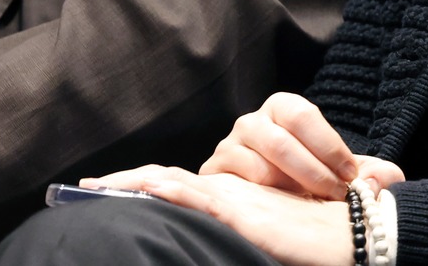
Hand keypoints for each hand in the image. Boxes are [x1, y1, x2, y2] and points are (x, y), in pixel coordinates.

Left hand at [82, 166, 356, 265]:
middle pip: (161, 179)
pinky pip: (201, 200)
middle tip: (78, 187)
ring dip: (131, 185)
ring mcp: (233, 200)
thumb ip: (234, 233)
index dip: (134, 184)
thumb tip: (197, 248)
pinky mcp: (244, 214)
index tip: (94, 190)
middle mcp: (226, 192)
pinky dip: (171, 194)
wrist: (349, 237)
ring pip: (172, 185)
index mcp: (227, 197)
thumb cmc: (310, 239)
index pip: (171, 185)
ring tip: (94, 188)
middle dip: (119, 183)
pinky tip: (146, 191)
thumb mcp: (261, 236)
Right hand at [201, 93, 403, 196]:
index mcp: (284, 108)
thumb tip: (389, 179)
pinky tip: (276, 204)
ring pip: (258, 165)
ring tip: (306, 202)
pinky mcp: (213, 172)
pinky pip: (232, 181)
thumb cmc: (310, 180)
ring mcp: (229, 145)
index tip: (350, 175)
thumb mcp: (343, 173)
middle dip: (313, 172)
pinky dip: (258, 195)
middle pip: (281, 141)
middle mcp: (253, 121)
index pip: (305, 116)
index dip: (329, 146)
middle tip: (334, 195)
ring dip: (287, 187)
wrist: (272, 198)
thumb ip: (371, 172)